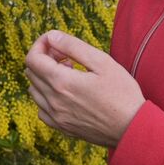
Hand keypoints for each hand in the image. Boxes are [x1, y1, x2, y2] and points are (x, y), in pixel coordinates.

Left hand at [22, 30, 146, 148]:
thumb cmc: (122, 93)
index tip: (54, 41)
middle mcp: (53, 101)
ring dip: (45, 77)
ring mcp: (56, 117)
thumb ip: (73, 46)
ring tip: (69, 73)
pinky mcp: (62, 127)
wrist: (132, 128)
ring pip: (34, 91)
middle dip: (44, 58)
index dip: (40, 45)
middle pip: (31, 73)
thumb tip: (51, 36)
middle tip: (66, 56)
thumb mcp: (102, 62)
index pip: (32, 59)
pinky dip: (47, 97)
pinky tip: (66, 93)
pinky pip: (42, 109)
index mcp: (61, 82)